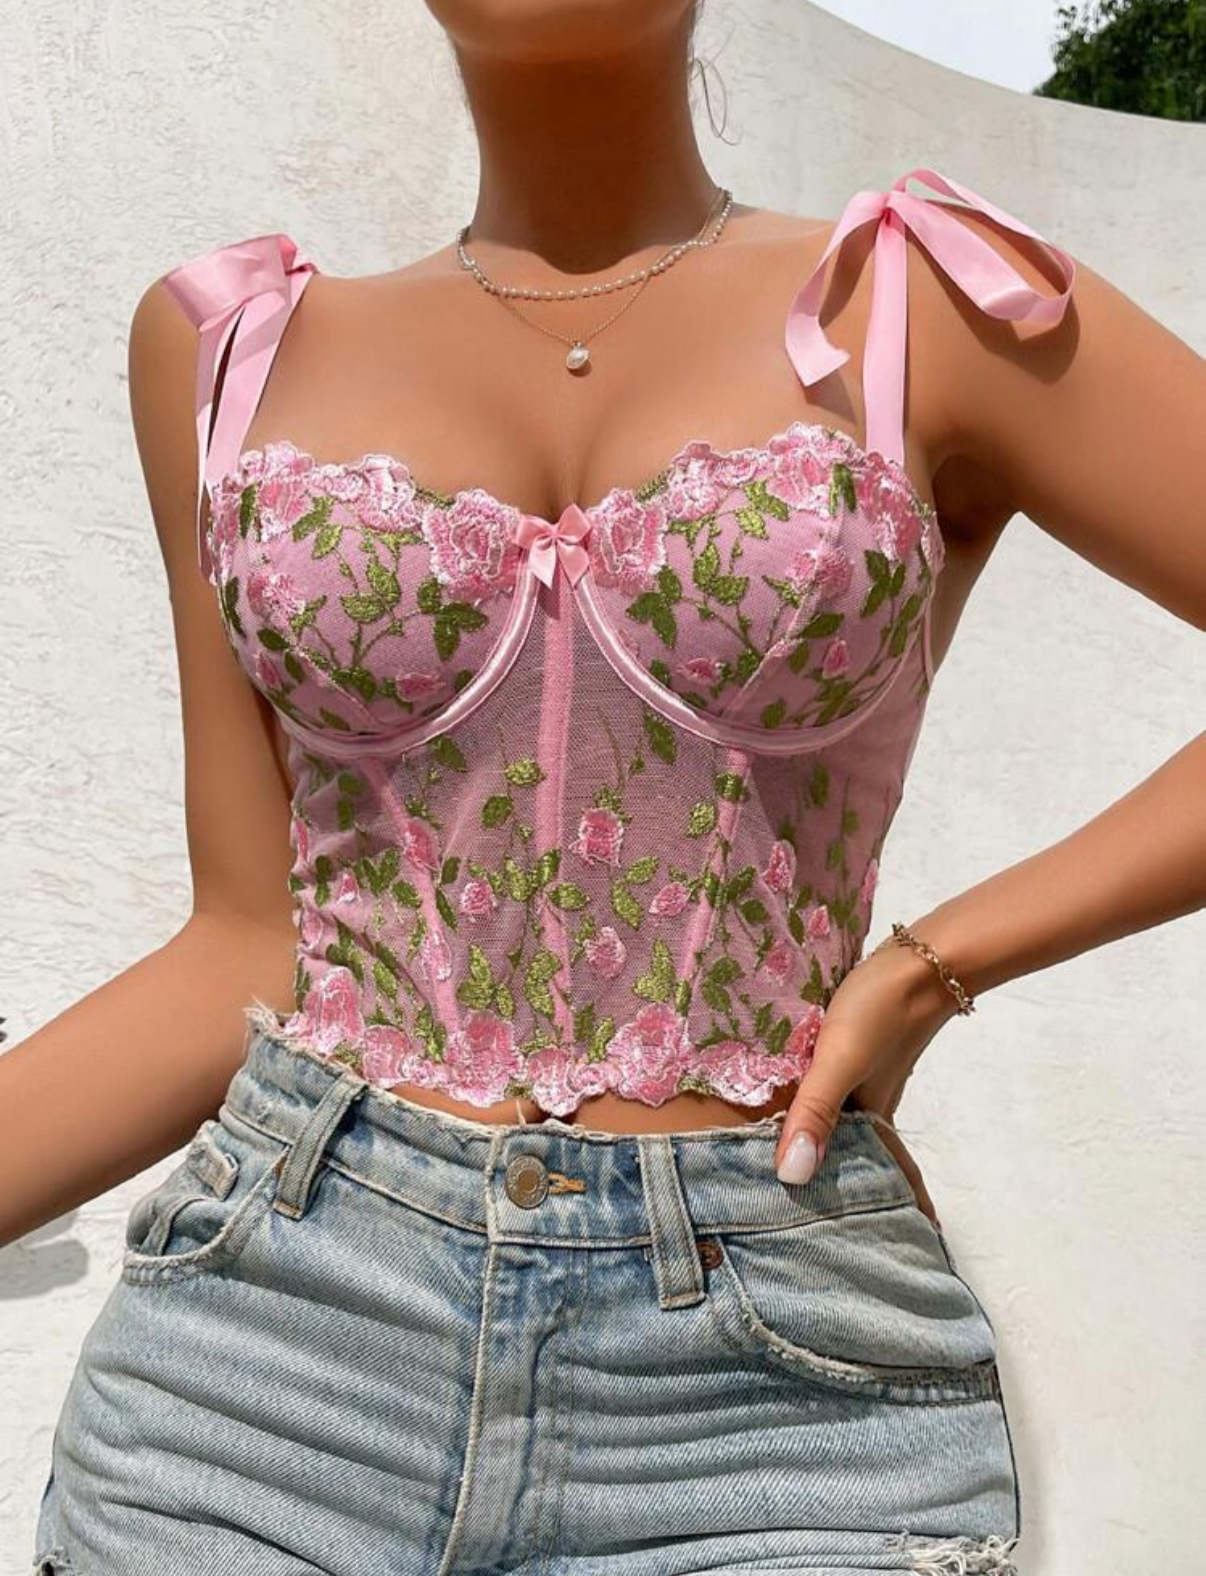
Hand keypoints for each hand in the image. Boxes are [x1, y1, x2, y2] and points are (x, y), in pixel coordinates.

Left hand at [772, 936, 957, 1226]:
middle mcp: (869, 1109)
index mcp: (871, 1122)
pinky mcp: (855, 1056)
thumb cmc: (879, 1010)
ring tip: (800, 1183)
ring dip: (830, 1154)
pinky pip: (834, 1099)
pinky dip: (820, 1115)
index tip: (876, 1255)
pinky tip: (800, 1111)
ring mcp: (864, 1082)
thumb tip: (791, 1178)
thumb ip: (814, 1113)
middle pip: (857, 1161)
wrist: (920, 959)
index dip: (880, 1216)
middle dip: (847, 1195)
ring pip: (845, 1130)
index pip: (880, 1183)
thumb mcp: (839, 1061)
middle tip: (821, 1233)